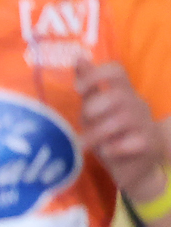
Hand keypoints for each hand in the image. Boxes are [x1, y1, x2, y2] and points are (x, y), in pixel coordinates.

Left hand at [78, 60, 166, 206]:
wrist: (133, 168)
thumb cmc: (111, 136)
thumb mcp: (96, 111)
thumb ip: (89, 88)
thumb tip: (78, 57)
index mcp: (123, 94)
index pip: (117, 71)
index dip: (96, 74)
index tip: (77, 88)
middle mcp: (137, 105)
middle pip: (119, 95)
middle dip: (95, 107)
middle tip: (83, 122)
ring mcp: (146, 124)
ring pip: (123, 119)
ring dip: (98, 132)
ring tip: (85, 143)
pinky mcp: (150, 145)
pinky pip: (134, 142)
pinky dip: (114, 147)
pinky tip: (106, 152)